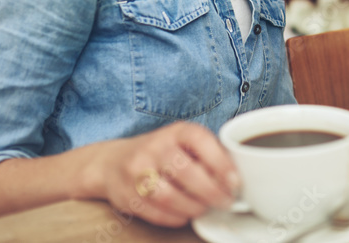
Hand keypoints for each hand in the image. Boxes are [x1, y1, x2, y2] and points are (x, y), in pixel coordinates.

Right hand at [98, 121, 238, 227]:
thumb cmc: (160, 152)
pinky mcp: (127, 195)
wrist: (112, 162)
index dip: (221, 163)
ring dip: (194, 207)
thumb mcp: (183, 142)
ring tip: (204, 208)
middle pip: (186, 172)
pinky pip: (156, 212)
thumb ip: (208, 153)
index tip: (235, 182)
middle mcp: (155, 147)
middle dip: (211, 192)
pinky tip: (185, 214)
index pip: (201, 141)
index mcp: (176, 131)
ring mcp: (137, 171)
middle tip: (225, 202)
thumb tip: (236, 177)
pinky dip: (176, 217)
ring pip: (170, 196)